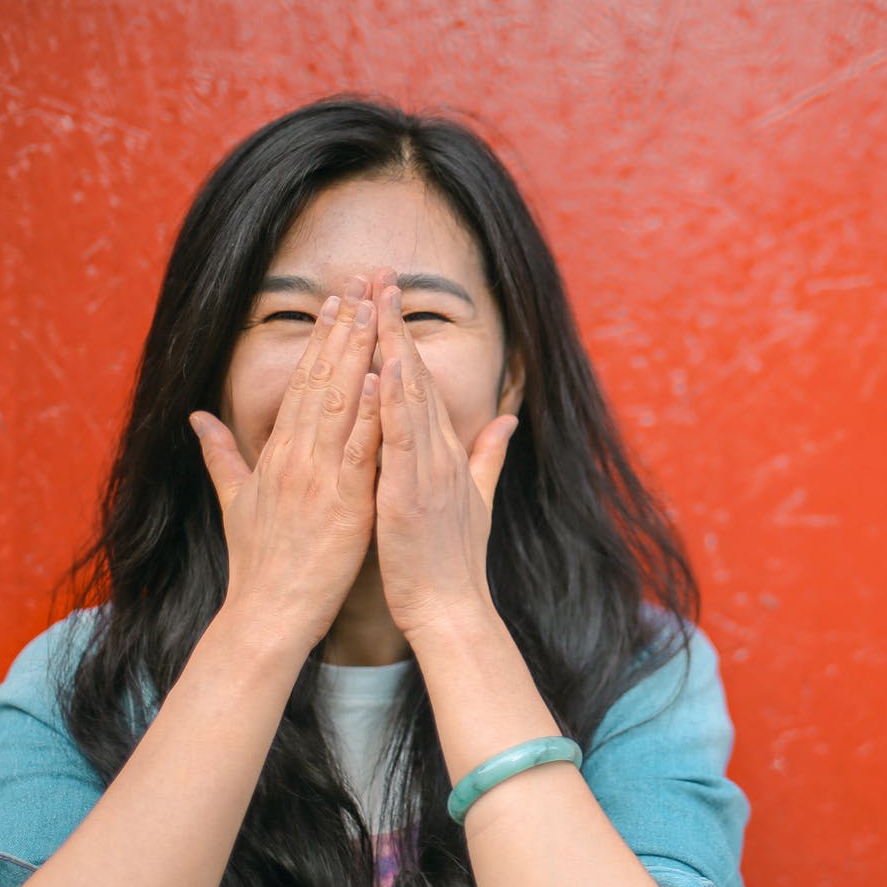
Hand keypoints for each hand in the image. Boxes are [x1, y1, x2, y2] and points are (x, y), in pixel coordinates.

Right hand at [189, 279, 382, 651]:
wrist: (267, 613)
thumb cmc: (258, 563)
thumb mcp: (234, 501)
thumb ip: (221, 455)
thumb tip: (197, 418)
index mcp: (276, 455)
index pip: (302, 385)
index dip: (320, 343)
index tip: (336, 305)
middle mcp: (296, 458)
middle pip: (322, 382)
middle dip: (342, 333)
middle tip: (360, 289)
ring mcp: (319, 479)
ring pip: (341, 405)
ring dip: (359, 357)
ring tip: (374, 314)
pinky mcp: (344, 504)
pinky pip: (360, 451)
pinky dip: (371, 414)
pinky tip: (384, 379)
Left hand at [373, 282, 519, 636]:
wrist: (453, 609)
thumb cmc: (453, 562)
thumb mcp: (477, 500)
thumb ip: (491, 455)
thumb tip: (508, 419)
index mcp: (447, 453)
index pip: (423, 384)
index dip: (405, 339)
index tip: (389, 299)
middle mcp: (440, 453)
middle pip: (416, 376)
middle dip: (396, 325)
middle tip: (381, 276)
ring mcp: (428, 471)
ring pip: (409, 396)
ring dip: (393, 347)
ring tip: (378, 304)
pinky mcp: (409, 493)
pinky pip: (400, 439)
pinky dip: (392, 401)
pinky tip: (382, 367)